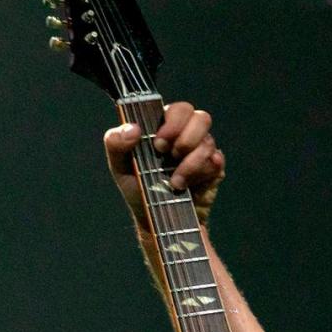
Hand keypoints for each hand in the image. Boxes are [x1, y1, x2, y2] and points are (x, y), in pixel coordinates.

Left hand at [104, 101, 225, 226]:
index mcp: (166, 126)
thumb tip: (133, 129)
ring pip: (208, 143)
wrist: (155, 222)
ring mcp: (203, 152)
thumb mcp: (119, 167)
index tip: (158, 144)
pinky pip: (216, 163)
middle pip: (201, 118)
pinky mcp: (214, 170)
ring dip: (190, 164)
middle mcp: (187, 135)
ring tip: (175, 182)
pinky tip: (188, 185)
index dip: (173, 123)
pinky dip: (201, 173)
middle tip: (170, 156)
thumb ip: (116, 143)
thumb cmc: (138, 190)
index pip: (179, 109)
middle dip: (185, 138)